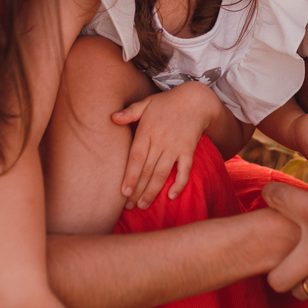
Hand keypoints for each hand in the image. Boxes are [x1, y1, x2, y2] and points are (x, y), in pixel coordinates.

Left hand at [111, 83, 218, 208]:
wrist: (196, 99)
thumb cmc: (167, 102)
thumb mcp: (147, 103)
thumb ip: (130, 112)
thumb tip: (112, 118)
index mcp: (147, 130)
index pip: (136, 158)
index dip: (130, 176)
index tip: (124, 193)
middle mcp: (161, 140)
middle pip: (147, 170)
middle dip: (138, 190)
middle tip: (130, 207)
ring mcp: (176, 146)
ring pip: (162, 173)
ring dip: (153, 191)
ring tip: (143, 205)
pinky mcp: (189, 150)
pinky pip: (184, 170)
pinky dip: (179, 183)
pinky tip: (171, 196)